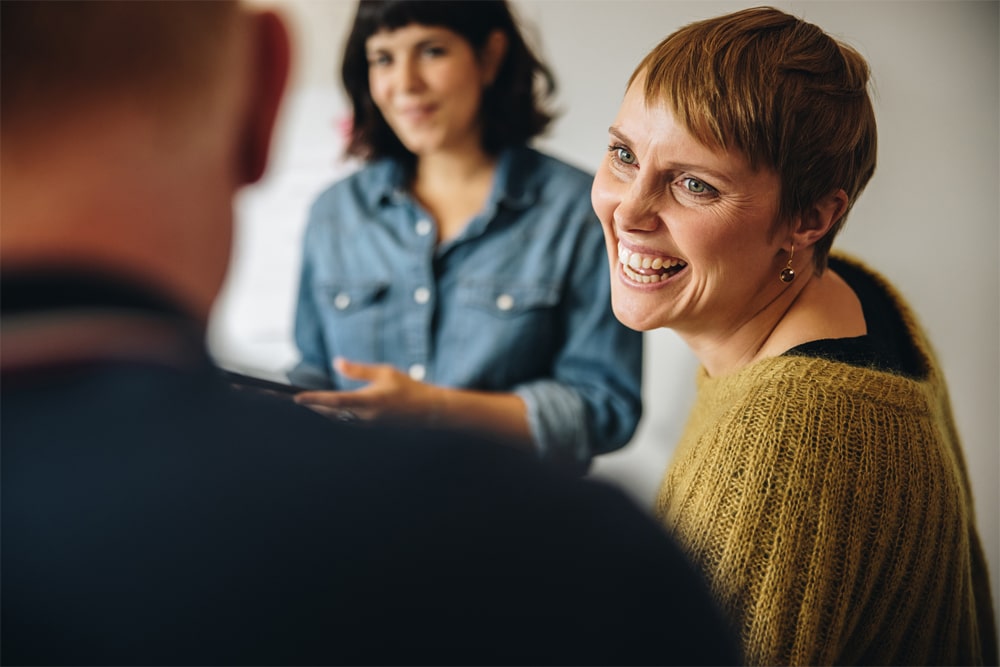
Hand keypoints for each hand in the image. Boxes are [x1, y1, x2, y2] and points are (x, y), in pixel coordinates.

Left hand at [293, 357, 443, 425]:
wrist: (428, 411)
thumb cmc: (408, 388)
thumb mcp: (385, 372)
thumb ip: (359, 370)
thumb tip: (337, 362)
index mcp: (369, 401)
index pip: (335, 401)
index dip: (314, 400)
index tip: (296, 397)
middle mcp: (365, 417)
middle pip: (329, 414)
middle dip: (310, 407)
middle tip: (290, 401)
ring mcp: (367, 425)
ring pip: (336, 420)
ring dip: (319, 413)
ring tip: (302, 405)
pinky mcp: (369, 428)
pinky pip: (345, 423)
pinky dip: (331, 416)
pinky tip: (323, 411)